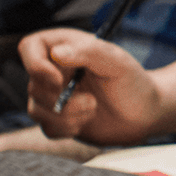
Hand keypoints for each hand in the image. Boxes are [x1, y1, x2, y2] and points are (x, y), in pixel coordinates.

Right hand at [21, 27, 161, 144]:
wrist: (145, 114)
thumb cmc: (134, 82)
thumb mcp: (117, 62)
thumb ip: (88, 52)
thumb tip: (57, 52)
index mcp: (66, 47)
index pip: (30, 46)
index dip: (35, 65)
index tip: (57, 81)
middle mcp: (56, 70)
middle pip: (33, 85)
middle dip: (62, 99)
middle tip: (91, 101)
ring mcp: (54, 95)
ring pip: (36, 110)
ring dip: (67, 115)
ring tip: (92, 108)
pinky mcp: (58, 118)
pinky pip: (47, 127)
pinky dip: (66, 129)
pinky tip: (86, 121)